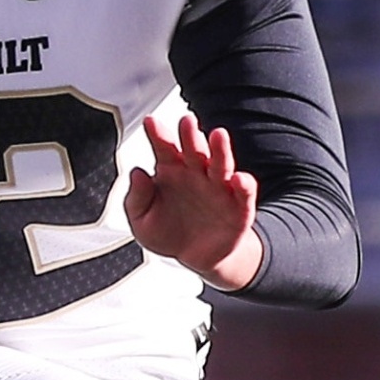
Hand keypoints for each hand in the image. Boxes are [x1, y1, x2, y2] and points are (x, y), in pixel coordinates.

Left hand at [123, 110, 264, 290]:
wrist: (195, 258)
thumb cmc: (167, 232)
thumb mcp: (142, 221)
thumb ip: (136, 198)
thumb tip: (136, 174)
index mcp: (171, 171)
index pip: (164, 147)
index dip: (158, 134)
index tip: (150, 122)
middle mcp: (196, 174)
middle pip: (194, 150)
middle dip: (190, 135)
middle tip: (186, 121)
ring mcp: (218, 188)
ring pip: (221, 164)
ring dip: (220, 149)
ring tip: (218, 135)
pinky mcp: (238, 207)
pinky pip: (244, 194)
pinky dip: (244, 185)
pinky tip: (238, 179)